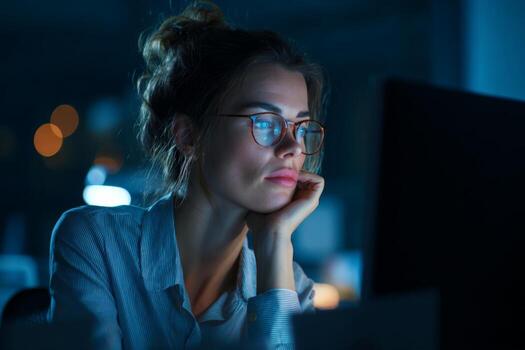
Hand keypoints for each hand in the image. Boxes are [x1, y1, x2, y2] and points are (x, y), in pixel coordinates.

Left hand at [245, 170, 324, 291]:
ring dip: (301, 171)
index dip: (286, 172)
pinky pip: (318, 181)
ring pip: (311, 176)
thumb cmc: (260, 223)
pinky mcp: (313, 200)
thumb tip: (251, 185)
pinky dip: (308, 175)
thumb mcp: (259, 203)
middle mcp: (303, 200)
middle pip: (303, 175)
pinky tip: (293, 179)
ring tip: (287, 174)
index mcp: (292, 201)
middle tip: (281, 170)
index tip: (274, 172)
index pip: (294, 178)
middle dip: (294, 169)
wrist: (269, 232)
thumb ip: (260, 194)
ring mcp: (309, 200)